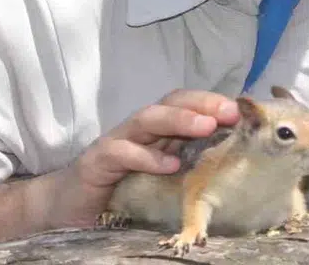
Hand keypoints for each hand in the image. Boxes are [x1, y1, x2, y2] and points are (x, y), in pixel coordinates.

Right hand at [44, 89, 239, 227]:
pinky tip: (169, 164)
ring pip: (148, 120)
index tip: (242, 110)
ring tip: (207, 126)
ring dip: (179, 120)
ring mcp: (116, 142)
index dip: (212, 102)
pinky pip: (122, 153)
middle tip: (230, 111)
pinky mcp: (97, 163)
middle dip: (202, 103)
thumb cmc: (119, 191)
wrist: (66, 206)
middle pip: (170, 103)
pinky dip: (147, 156)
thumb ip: (185, 164)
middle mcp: (138, 131)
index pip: (186, 105)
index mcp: (156, 132)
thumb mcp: (158, 178)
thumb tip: (232, 162)